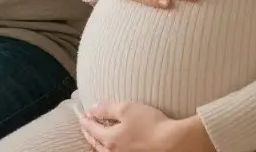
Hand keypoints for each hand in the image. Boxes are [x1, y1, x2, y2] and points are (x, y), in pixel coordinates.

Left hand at [80, 103, 213, 151]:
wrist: (172, 142)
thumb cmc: (150, 124)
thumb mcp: (126, 109)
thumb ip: (107, 108)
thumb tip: (92, 108)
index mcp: (109, 139)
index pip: (92, 129)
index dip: (86, 120)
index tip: (82, 114)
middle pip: (96, 143)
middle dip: (89, 133)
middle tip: (85, 125)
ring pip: (104, 151)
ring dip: (97, 143)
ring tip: (96, 137)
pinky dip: (108, 148)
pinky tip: (113, 145)